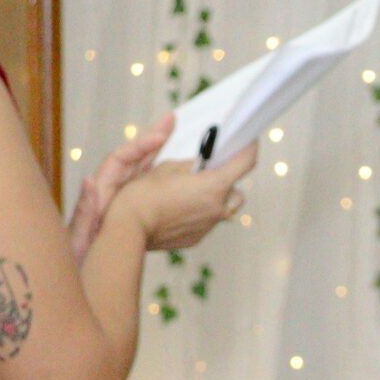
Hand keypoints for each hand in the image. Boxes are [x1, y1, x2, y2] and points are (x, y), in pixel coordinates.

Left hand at [66, 113, 173, 260]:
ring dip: (164, 154)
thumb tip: (90, 183)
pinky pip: (154, 188)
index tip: (161, 133)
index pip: (122, 158)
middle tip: (172, 120)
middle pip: (137, 158)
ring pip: (148, 171)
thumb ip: (87, 209)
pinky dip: (168, 178)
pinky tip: (187, 176)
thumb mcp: (81, 232)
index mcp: (102, 190)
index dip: (142, 144)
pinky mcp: (137, 210)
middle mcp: (114, 189)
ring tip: (183, 139)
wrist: (81, 268)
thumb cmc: (80, 251)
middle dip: (155, 138)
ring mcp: (127, 198)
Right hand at [113, 141, 259, 251]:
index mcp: (214, 185)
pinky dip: (199, 213)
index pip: (245, 163)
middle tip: (211, 173)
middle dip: (228, 181)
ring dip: (214, 199)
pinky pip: (207, 221)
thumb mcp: (169, 167)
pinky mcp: (198, 237)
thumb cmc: (147, 192)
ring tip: (192, 192)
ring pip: (223, 209)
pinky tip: (179, 209)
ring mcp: (210, 225)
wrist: (130, 226)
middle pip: (237, 191)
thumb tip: (202, 164)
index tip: (250, 142)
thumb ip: (193, 164)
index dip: (249, 149)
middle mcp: (218, 207)